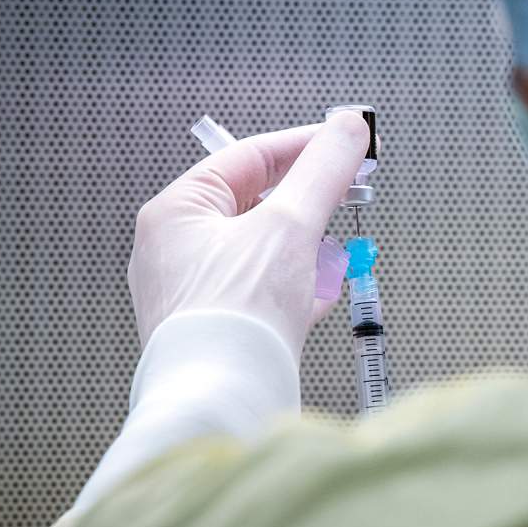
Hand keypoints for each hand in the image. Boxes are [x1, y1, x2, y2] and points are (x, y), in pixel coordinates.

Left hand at [128, 112, 369, 362]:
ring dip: (308, 249)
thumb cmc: (236, 314)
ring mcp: (195, 293)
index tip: (348, 143)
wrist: (222, 399)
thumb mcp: (290, 226)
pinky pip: (262, 292)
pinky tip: (321, 295)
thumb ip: (324, 171)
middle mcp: (176, 250)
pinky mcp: (218, 329)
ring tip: (336, 255)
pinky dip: (296, 287)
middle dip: (310, 204)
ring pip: (263, 251)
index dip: (306, 146)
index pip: (249, 158)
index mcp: (176, 213)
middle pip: (258, 205)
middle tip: (351, 195)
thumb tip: (348, 127)